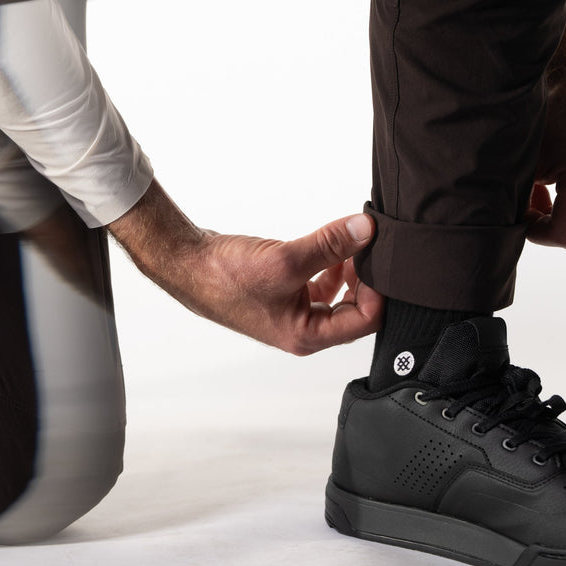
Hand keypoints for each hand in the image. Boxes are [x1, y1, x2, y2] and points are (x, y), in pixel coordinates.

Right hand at [109, 180, 383, 353]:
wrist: (188, 264)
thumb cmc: (225, 275)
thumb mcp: (285, 259)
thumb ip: (331, 245)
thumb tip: (367, 230)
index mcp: (307, 335)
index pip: (365, 320)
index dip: (377, 289)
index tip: (377, 258)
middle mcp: (304, 330)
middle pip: (358, 310)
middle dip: (367, 279)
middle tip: (370, 249)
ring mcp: (296, 313)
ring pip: (342, 296)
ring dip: (351, 270)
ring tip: (352, 244)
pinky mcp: (288, 294)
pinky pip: (323, 285)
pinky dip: (332, 265)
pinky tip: (331, 247)